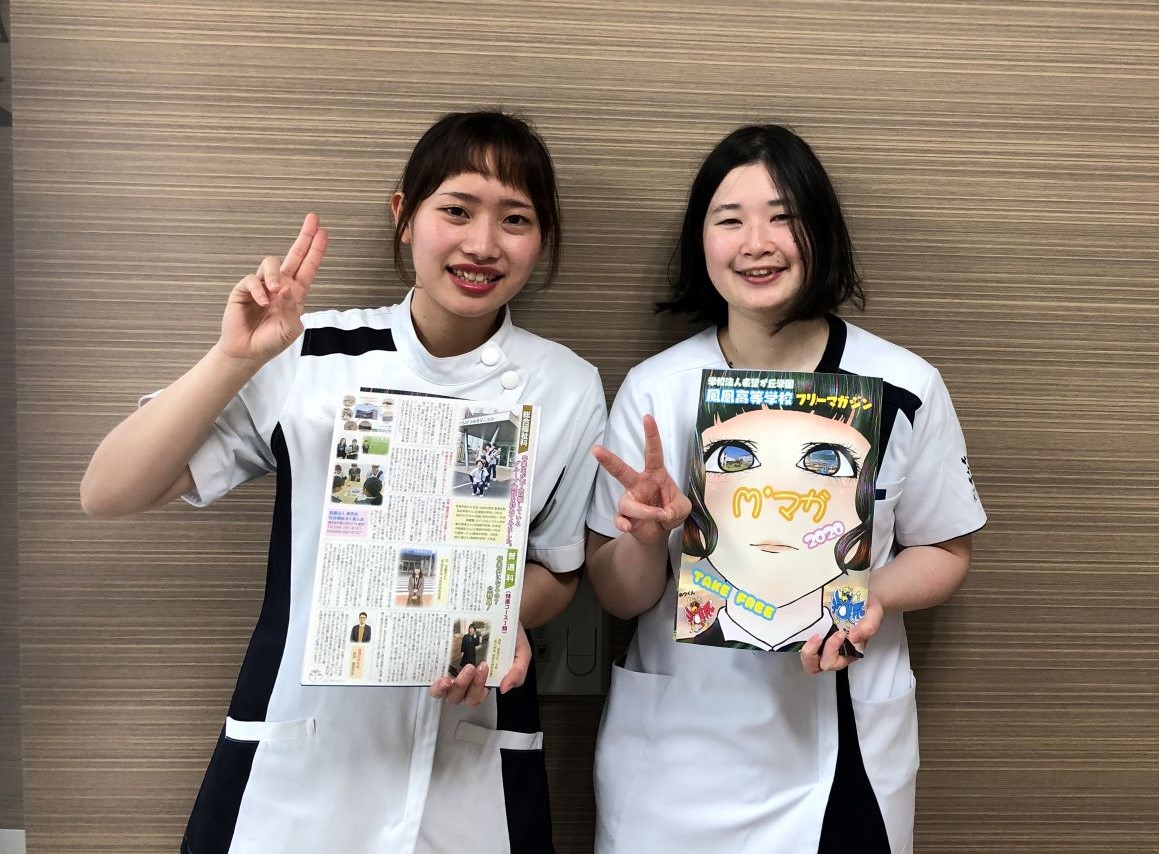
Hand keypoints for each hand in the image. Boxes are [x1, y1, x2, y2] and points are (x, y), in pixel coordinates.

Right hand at [218, 213, 327, 363]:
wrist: (248, 351)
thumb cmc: (271, 341)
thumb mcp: (290, 330)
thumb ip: (292, 310)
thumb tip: (287, 288)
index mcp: (295, 293)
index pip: (308, 267)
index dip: (316, 250)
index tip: (324, 233)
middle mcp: (280, 285)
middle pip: (294, 254)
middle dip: (304, 236)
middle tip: (313, 219)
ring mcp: (262, 285)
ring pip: (271, 263)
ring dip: (275, 274)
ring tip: (275, 291)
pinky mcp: (244, 289)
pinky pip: (252, 279)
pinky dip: (258, 290)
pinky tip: (262, 303)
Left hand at [428, 625, 531, 705]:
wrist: (502, 614)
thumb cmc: (510, 635)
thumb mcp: (521, 653)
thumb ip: (518, 671)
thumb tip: (505, 687)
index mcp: (483, 682)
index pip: (476, 696)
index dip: (477, 689)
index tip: (484, 667)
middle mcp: (465, 680)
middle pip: (458, 697)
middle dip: (464, 685)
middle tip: (472, 667)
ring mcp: (452, 671)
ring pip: (443, 693)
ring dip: (445, 688)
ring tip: (450, 677)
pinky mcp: (442, 660)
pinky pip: (432, 676)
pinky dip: (433, 678)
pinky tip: (437, 670)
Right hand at [592, 414, 690, 546]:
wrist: (659, 532)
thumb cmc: (670, 511)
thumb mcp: (683, 508)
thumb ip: (677, 508)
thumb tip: (662, 513)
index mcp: (655, 474)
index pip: (652, 452)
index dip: (651, 435)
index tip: (647, 417)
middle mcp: (639, 484)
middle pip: (621, 470)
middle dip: (609, 460)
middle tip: (596, 449)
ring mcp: (629, 500)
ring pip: (628, 503)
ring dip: (645, 512)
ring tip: (659, 517)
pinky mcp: (624, 516)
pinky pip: (620, 519)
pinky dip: (624, 524)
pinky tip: (629, 527)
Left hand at [800, 594, 882, 674]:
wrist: (863, 597)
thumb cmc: (868, 608)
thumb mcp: (875, 613)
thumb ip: (869, 626)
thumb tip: (853, 637)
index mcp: (850, 652)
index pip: (835, 663)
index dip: (833, 651)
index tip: (840, 633)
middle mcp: (835, 653)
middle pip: (816, 667)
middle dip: (813, 654)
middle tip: (818, 636)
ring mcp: (823, 645)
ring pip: (808, 660)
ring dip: (807, 650)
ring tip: (814, 633)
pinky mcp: (816, 636)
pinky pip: (804, 645)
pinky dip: (802, 639)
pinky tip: (808, 625)